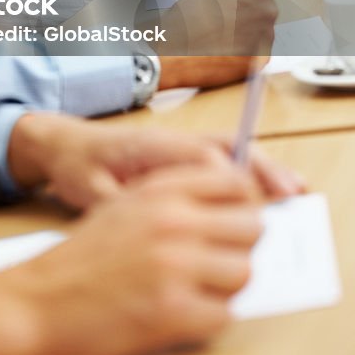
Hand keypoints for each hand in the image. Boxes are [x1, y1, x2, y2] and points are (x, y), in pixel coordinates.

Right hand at [0, 165, 262, 354]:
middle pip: (250, 226)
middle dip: (239, 247)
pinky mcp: (173, 310)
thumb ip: (172, 199)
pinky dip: (209, 319)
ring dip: (226, 285)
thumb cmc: (78, 260)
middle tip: (218, 262)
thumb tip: (226, 211)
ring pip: (243, 271)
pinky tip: (181, 315)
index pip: (235, 180)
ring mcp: (175, 264)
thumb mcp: (122, 206)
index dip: (243, 203)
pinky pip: (224, 314)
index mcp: (159, 189)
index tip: (235, 220)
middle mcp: (172, 219)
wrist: (37, 302)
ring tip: (198, 290)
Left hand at [6, 113, 302, 210]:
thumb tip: (159, 215)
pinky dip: (248, 167)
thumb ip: (126, 202)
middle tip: (291, 192)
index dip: (230, 181)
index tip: (251, 205)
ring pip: (230, 149)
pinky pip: (222, 156)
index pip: (202, 158)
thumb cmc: (77, 166)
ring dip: (261, 166)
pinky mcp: (179, 153)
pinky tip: (266, 186)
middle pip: (226, 147)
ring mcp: (177, 144)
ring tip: (292, 189)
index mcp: (151, 144)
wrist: (61, 144)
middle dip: (261, 168)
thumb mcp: (93, 191)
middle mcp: (171, 138)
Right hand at [158, 0, 310, 90]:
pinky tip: (223, 46)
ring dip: (244, 27)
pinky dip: (244, 46)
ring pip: (262, 26)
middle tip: (220, 12)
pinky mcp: (261, 58)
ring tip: (217, 31)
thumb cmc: (189, 16)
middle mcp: (266, 10)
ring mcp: (265, 36)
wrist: (177, 53)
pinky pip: (258, 47)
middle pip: (267, 4)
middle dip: (248, 6)